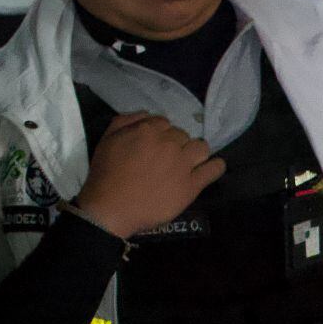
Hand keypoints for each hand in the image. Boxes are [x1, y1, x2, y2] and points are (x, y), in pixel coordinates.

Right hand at [73, 113, 224, 237]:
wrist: (111, 209)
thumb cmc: (105, 175)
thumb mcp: (107, 139)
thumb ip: (126, 121)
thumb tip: (148, 114)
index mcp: (149, 131)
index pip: (165, 123)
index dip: (161, 134)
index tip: (155, 145)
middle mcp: (170, 144)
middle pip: (183, 136)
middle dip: (176, 144)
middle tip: (167, 158)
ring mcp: (183, 164)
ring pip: (202, 148)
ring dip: (196, 152)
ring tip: (189, 162)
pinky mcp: (192, 185)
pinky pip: (214, 170)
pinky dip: (216, 167)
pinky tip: (212, 167)